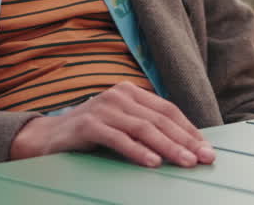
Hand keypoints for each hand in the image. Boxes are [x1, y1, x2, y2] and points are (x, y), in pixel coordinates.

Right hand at [8, 82, 215, 167]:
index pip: (167, 110)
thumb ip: (145, 128)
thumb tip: (184, 146)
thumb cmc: (90, 134)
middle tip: (205, 158)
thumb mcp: (121, 126)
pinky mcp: (88, 124)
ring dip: (168, 147)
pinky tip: (152, 162)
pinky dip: (137, 151)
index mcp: (130, 92)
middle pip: (159, 119)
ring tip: (186, 162)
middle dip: (185, 141)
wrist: (46, 138)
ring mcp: (103, 107)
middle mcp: (118, 95)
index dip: (189, 129)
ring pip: (143, 128)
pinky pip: (118, 138)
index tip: (207, 149)